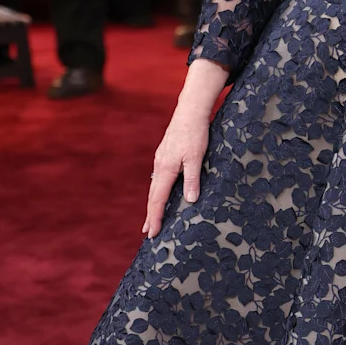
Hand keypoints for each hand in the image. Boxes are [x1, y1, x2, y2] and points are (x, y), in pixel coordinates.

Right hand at [142, 108, 211, 236]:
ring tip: (153, 219)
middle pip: (153, 196)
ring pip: (155, 187)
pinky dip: (158, 192)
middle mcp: (159, 166)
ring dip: (153, 204)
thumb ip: (192, 179)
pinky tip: (160, 195)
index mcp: (166, 169)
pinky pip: (158, 179)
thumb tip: (190, 200)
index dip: (155, 217)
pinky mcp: (164, 156)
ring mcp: (160, 161)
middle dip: (151, 215)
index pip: (158, 199)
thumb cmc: (195, 134)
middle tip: (149, 232)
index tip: (153, 233)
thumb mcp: (196, 157)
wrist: (189, 112)